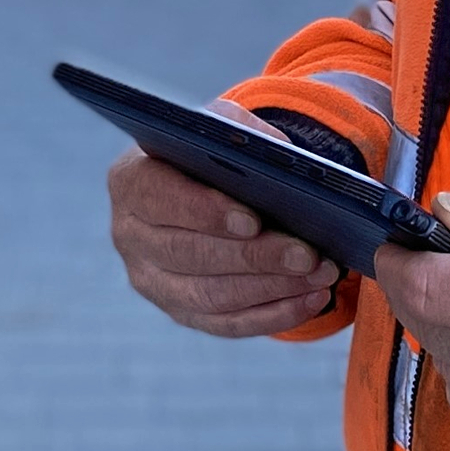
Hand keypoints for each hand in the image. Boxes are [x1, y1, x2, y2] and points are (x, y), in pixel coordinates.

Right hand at [107, 101, 342, 337]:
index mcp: (131, 181)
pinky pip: (226, 323)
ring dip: (271, 289)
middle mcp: (130, 235)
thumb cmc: (212, 154)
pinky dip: (272, 315)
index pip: (158, 199)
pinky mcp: (179, 310)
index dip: (204, 212)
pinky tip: (309, 300)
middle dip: (255, 257)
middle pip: (190, 254)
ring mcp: (151, 280)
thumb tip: (280, 156)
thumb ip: (240, 133)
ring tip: (319, 276)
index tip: (252, 221)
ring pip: (210, 296)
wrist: (203, 187)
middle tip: (307, 255)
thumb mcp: (219, 127)